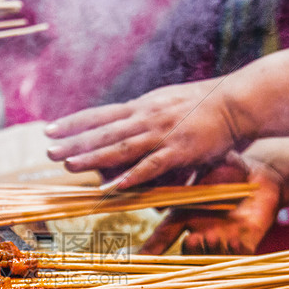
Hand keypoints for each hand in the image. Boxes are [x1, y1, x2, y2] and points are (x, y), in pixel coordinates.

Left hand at [45, 79, 239, 188]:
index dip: (74, 122)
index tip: (50, 129)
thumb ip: (149, 118)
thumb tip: (130, 127)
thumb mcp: (170, 105)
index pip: (100, 114)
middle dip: (74, 141)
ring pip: (120, 148)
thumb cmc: (207, 106)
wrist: (239, 101)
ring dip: (93, 157)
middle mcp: (147, 117)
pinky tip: (111, 187)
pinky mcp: (179, 150)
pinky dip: (130, 177)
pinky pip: (150, 167)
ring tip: (69, 165)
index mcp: (143, 107)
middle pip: (103, 131)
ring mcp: (162, 134)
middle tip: (48, 151)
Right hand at [138, 152, 282, 254]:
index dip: (151, 248)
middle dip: (190, 250)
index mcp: (187, 216)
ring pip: (212, 256)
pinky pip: (239, 256)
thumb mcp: (203, 167)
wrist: (262, 174)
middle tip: (192, 239)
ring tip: (212, 238)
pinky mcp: (247, 242)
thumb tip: (154, 167)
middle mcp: (202, 232)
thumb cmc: (228, 169)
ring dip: (210, 251)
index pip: (164, 236)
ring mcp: (224, 239)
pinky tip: (234, 242)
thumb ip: (181, 171)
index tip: (137, 259)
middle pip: (189, 252)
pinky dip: (234, 252)